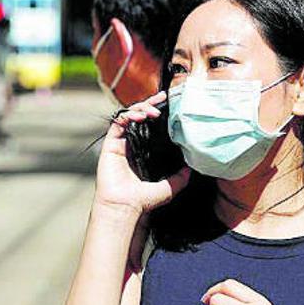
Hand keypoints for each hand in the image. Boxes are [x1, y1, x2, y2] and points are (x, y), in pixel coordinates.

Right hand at [94, 90, 189, 216]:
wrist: (125, 207)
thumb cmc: (142, 200)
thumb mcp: (169, 188)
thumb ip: (180, 178)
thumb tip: (192, 169)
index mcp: (140, 151)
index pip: (148, 125)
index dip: (156, 112)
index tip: (167, 103)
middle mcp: (129, 145)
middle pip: (138, 116)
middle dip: (149, 103)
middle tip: (162, 97)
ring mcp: (119, 143)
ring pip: (128, 116)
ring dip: (141, 108)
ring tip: (153, 111)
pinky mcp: (110, 144)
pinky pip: (118, 123)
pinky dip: (129, 115)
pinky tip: (141, 116)